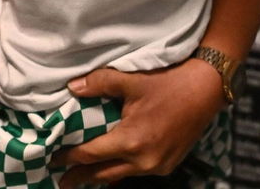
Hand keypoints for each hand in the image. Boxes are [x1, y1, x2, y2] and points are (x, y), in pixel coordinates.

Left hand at [53, 58, 224, 186]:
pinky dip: (121, 170)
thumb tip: (72, 87)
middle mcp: (144, 160)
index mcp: (131, 140)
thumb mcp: (131, 80)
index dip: (69, 158)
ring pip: (121, 175)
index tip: (52, 159)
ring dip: (101, 175)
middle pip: (103, 173)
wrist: (206, 89)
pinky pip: (137, 171)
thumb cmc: (169, 82)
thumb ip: (99, 84)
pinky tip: (113, 167)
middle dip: (81, 177)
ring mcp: (158, 165)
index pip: (91, 155)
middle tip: (61, 181)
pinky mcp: (168, 164)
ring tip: (83, 176)